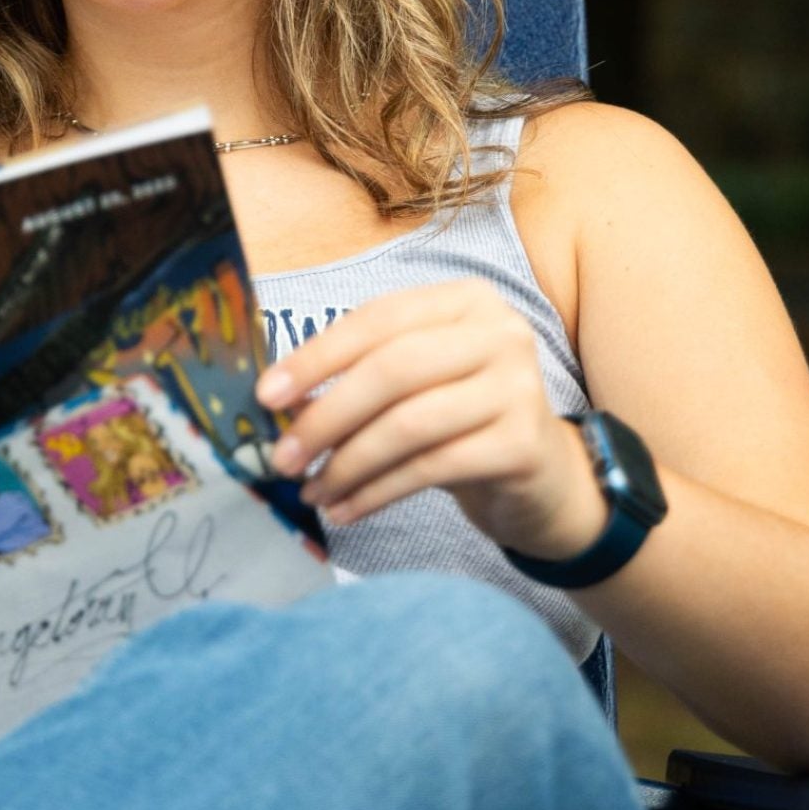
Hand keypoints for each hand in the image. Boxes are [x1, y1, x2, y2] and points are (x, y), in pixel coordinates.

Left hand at [255, 280, 605, 559]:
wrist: (541, 475)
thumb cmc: (462, 418)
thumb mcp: (416, 383)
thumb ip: (359, 377)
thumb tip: (278, 401)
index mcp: (466, 300)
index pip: (377, 319)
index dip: (317, 356)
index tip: (267, 395)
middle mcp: (500, 333)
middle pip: (392, 370)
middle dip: (326, 416)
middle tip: (282, 457)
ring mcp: (518, 387)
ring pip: (409, 424)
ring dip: (347, 463)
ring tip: (312, 491)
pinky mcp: (523, 444)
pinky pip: (430, 468)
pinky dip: (376, 492)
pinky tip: (346, 509)